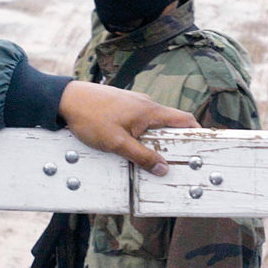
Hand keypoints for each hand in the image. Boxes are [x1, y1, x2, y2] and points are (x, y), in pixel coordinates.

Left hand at [57, 81, 197, 175]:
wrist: (66, 99)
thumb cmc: (91, 117)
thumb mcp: (117, 143)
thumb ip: (141, 156)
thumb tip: (163, 168)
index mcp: (150, 111)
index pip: (184, 120)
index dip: (196, 133)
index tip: (201, 147)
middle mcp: (145, 104)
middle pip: (169, 124)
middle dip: (173, 142)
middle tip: (175, 161)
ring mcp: (132, 103)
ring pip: (152, 124)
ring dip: (155, 140)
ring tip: (151, 157)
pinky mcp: (120, 106)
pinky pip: (138, 122)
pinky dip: (141, 134)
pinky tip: (131, 145)